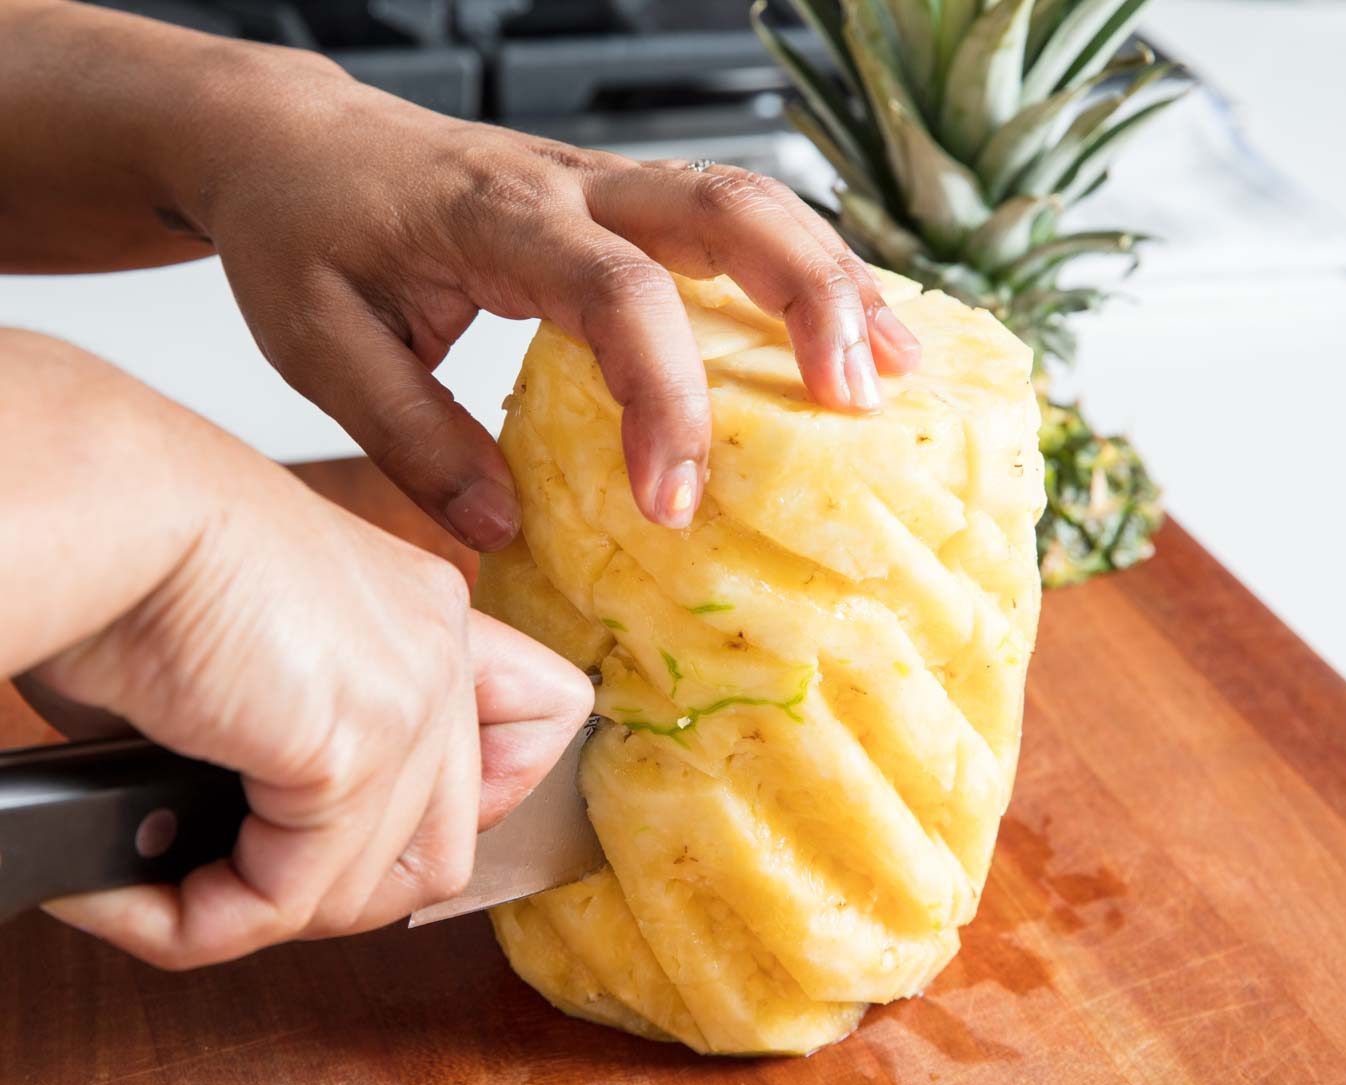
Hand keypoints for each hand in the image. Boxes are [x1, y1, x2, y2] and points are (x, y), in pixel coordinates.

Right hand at [8, 338, 592, 967]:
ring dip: (258, 912)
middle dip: (336, 892)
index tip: (374, 821)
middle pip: (451, 842)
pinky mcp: (355, 748)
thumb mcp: (251, 651)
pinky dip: (194, 921)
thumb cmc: (140, 561)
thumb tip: (262, 845)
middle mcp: (443, 649)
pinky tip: (122, 889)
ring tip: (161, 884)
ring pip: (370, 890)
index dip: (481, 797)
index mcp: (431, 612)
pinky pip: (283, 899)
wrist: (106, 507)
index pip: (543, 720)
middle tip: (232, 880)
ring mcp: (415, 698)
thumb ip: (300, 740)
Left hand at [180, 52, 920, 547]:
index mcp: (498, 218)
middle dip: (810, 298)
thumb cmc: (302, 232)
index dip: (664, 397)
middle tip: (860, 400)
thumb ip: (410, 437)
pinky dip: (801, 270)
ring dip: (832, 279)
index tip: (675, 503)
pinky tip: (848, 326)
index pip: (616, 295)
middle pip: (727, 208)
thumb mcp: (320, 345)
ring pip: (750, 202)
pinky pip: (731, 219)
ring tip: (898, 368)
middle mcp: (572, 186)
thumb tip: (502, 530)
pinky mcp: (620, 201)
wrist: (293, 140)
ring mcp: (605, 184)